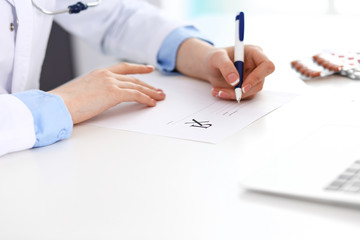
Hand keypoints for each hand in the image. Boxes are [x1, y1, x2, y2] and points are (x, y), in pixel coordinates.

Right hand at [50, 63, 164, 123]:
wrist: (59, 104)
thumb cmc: (66, 102)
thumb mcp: (83, 92)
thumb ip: (95, 91)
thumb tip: (100, 99)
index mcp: (99, 73)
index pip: (124, 68)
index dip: (138, 69)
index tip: (149, 69)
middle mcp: (106, 74)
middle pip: (134, 79)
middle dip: (149, 85)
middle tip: (159, 90)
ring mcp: (110, 82)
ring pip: (137, 86)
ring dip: (151, 92)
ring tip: (160, 97)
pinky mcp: (113, 93)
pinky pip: (135, 95)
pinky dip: (145, 99)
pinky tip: (152, 103)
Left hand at [176, 39, 274, 99]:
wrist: (209, 66)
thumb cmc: (214, 57)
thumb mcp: (217, 57)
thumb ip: (226, 66)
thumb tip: (235, 81)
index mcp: (254, 53)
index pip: (266, 65)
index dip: (258, 77)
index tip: (242, 86)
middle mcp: (257, 66)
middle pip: (259, 83)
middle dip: (242, 91)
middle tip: (224, 92)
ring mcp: (253, 77)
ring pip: (251, 92)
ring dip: (233, 95)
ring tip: (217, 91)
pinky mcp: (247, 87)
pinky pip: (243, 96)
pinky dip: (229, 96)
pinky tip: (218, 91)